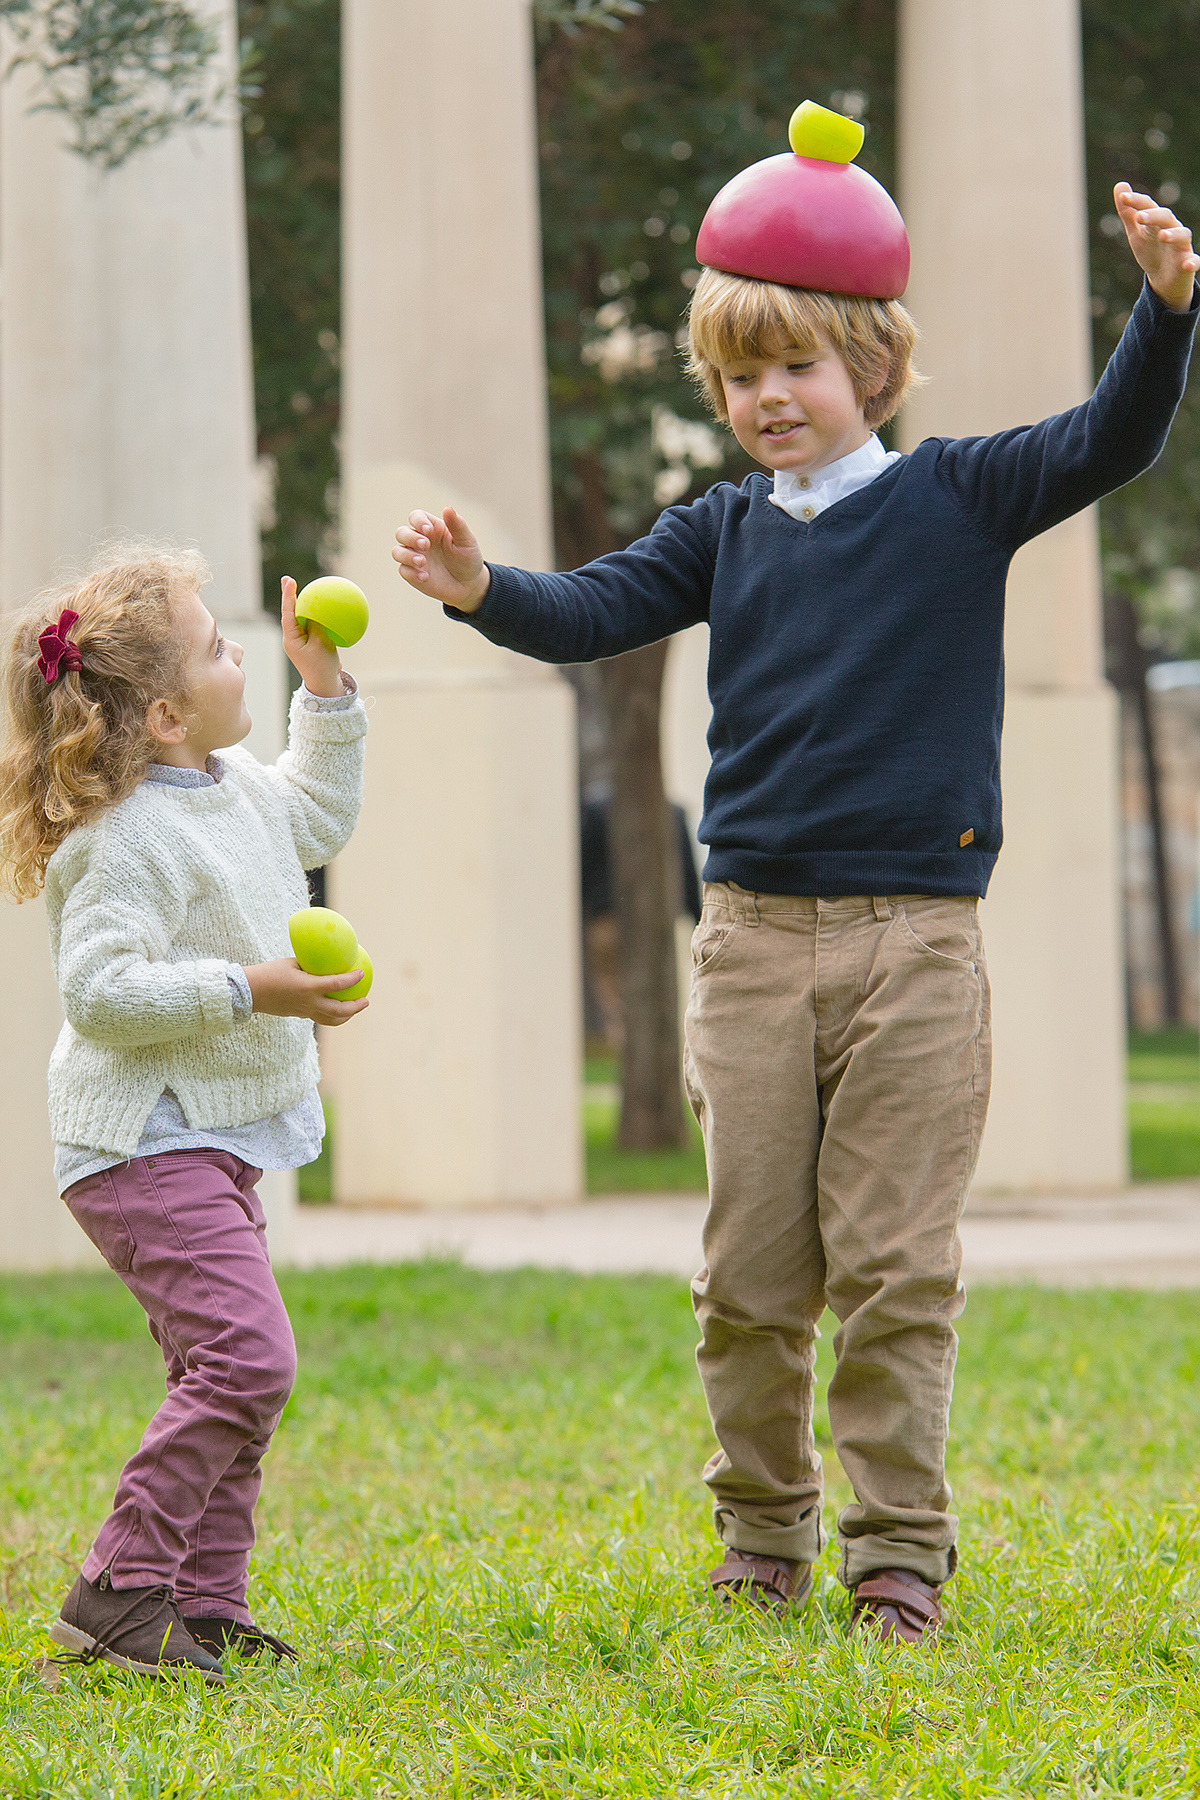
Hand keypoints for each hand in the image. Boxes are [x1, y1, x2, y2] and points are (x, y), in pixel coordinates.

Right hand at [242, 958, 368, 1025]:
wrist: (250, 992)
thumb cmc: (270, 972)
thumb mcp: (292, 963)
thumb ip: (310, 964)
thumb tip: (327, 957)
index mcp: (308, 987)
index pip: (338, 984)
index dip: (353, 979)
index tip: (362, 972)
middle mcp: (309, 1003)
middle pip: (340, 1011)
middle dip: (356, 1007)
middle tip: (366, 999)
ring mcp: (305, 1011)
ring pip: (331, 1020)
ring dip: (347, 1016)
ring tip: (354, 1008)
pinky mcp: (300, 1015)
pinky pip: (321, 1017)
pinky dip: (332, 1015)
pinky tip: (335, 1006)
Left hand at [281, 575, 344, 697]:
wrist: (325, 686)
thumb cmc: (322, 667)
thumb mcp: (322, 644)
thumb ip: (318, 625)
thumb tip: (317, 608)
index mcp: (291, 639)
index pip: (287, 613)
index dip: (287, 596)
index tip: (289, 581)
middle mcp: (293, 638)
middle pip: (291, 612)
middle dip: (290, 596)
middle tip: (288, 579)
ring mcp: (301, 640)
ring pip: (301, 618)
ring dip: (302, 604)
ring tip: (303, 588)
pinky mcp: (310, 642)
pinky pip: (312, 625)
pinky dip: (316, 616)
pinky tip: (324, 608)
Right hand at [392, 506, 491, 612]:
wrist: (469, 585)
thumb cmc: (468, 558)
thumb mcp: (467, 541)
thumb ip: (457, 525)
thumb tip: (447, 508)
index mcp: (432, 528)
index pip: (416, 517)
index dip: (418, 521)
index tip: (428, 530)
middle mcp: (419, 541)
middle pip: (401, 533)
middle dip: (410, 538)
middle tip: (426, 545)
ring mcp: (414, 558)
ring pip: (397, 551)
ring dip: (406, 555)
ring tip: (422, 562)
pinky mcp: (413, 574)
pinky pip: (403, 570)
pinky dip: (411, 573)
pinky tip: (425, 577)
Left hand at [1114, 181, 1198, 311]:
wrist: (1164, 278)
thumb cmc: (1151, 250)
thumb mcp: (1137, 232)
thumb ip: (1128, 212)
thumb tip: (1120, 185)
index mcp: (1157, 221)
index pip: (1148, 206)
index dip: (1136, 201)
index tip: (1123, 197)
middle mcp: (1172, 229)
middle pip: (1166, 217)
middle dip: (1154, 215)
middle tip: (1139, 217)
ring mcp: (1181, 245)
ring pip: (1182, 235)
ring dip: (1173, 234)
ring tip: (1162, 236)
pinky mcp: (1188, 262)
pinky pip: (1194, 261)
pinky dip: (1193, 261)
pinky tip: (1188, 264)